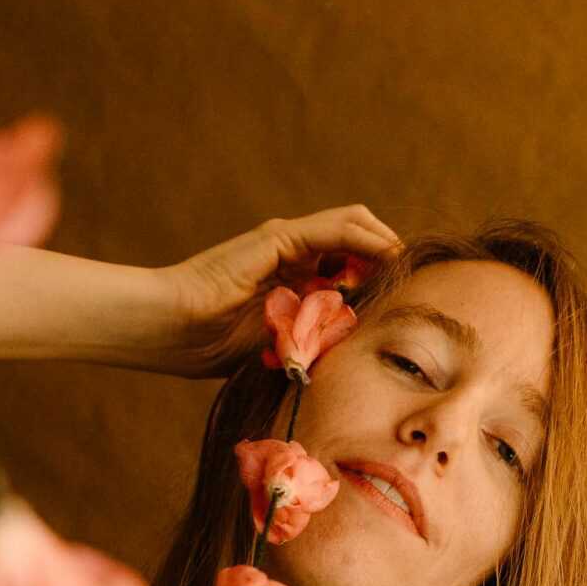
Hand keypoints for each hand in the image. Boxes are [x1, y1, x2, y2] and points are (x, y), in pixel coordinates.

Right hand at [154, 205, 400, 378]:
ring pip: (355, 225)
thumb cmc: (216, 349)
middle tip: (413, 283)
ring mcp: (288, 242)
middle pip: (360, 240)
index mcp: (297, 282)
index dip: (383, 279)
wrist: (174, 331)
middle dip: (390, 258)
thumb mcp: (287, 349)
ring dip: (386, 244)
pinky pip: (338, 228)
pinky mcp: (280, 236)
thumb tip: (363, 361)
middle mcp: (296, 255)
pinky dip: (368, 240)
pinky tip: (388, 258)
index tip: (409, 302)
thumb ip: (318, 344)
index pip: (353, 267)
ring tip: (406, 268)